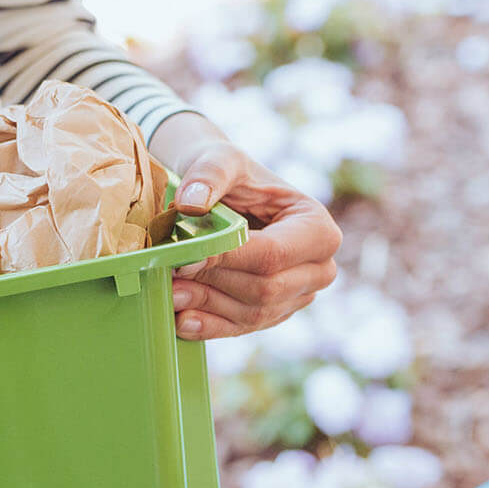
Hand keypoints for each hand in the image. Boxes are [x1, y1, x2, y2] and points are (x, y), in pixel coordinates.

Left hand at [150, 112, 341, 339]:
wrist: (225, 195)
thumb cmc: (230, 174)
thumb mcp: (221, 159)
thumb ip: (209, 174)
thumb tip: (191, 202)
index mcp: (318, 228)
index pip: (273, 254)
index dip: (228, 259)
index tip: (185, 258)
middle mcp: (319, 268)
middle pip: (265, 289)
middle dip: (215, 284)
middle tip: (170, 275)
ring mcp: (299, 296)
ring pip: (253, 313)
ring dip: (208, 306)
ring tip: (169, 294)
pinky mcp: (274, 314)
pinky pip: (243, 328)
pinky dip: (211, 326)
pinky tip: (182, 321)